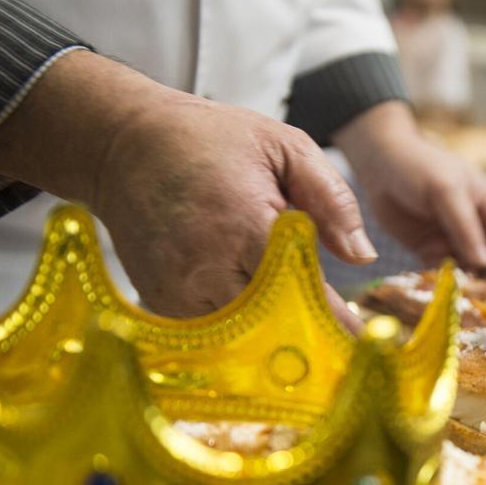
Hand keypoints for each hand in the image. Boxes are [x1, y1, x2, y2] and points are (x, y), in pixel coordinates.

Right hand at [0, 51, 370, 324]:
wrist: (122, 144)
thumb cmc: (208, 140)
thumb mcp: (284, 146)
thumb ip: (331, 198)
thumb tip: (363, 254)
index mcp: (245, 225)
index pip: (300, 288)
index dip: (333, 319)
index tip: (359, 339)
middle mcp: (207, 266)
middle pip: (271, 324)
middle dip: (303, 332)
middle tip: (332, 344)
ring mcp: (178, 289)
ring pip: (240, 337)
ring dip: (269, 335)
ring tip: (293, 331)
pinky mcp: (159, 302)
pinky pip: (209, 334)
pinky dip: (235, 331)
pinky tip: (252, 318)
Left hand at [334, 102, 485, 269]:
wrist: (380, 162)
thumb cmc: (422, 166)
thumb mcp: (448, 192)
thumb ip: (466, 227)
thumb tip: (484, 262)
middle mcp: (472, 227)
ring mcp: (449, 239)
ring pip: (464, 268)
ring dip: (465, 282)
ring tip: (464, 294)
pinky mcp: (427, 249)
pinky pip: (439, 269)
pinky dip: (441, 278)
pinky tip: (441, 284)